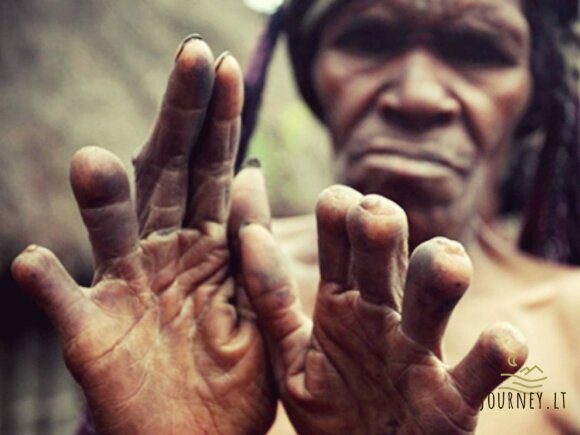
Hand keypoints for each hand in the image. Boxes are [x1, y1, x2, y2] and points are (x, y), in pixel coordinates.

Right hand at [12, 37, 274, 434]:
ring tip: (95, 164)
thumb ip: (250, 245)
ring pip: (110, 230)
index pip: (214, 169)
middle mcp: (164, 254)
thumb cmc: (234, 377)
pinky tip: (34, 262)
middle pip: (169, 174)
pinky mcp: (91, 334)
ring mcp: (125, 289)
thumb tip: (252, 174)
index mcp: (208, 247)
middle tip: (192, 57)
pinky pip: (61, 303)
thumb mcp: (255, 304)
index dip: (219, 119)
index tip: (229, 68)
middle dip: (180, 118)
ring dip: (100, 200)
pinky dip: (46, 283)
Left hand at [239, 185, 527, 434]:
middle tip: (372, 216)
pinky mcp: (453, 398)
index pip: (340, 237)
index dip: (338, 212)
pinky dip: (497, 353)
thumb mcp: (287, 355)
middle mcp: (382, 314)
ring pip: (435, 297)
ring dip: (440, 274)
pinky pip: (482, 369)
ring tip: (444, 260)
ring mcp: (419, 352)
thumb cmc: (327, 410)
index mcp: (342, 300)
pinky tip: (502, 342)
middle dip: (381, 227)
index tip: (335, 202)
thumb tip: (249, 233)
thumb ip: (269, 298)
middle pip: (387, 253)